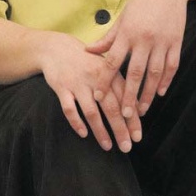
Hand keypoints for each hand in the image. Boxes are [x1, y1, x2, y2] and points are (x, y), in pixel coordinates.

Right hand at [38, 32, 141, 151]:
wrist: (58, 48)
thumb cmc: (87, 62)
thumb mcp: (106, 68)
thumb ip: (120, 86)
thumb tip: (136, 110)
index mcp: (110, 73)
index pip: (125, 99)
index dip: (132, 119)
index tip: (137, 136)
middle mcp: (96, 78)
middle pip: (111, 108)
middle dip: (120, 129)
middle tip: (127, 147)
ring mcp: (78, 83)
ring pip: (91, 111)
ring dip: (100, 131)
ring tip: (108, 146)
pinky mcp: (61, 87)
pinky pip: (69, 109)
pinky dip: (76, 122)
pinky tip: (83, 134)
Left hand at [86, 0, 188, 118]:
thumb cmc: (142, 0)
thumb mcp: (123, 17)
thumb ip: (108, 37)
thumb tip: (89, 51)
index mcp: (127, 33)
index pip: (112, 61)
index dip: (104, 80)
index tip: (97, 96)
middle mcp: (144, 39)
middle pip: (135, 73)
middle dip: (129, 95)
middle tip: (123, 114)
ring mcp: (162, 41)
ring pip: (155, 73)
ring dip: (148, 94)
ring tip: (142, 110)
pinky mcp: (176, 41)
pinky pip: (172, 65)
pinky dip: (167, 80)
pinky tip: (161, 92)